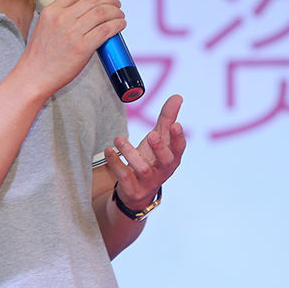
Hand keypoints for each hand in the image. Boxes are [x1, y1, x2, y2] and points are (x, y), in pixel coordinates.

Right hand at [22, 0, 124, 96]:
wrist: (34, 76)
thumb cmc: (39, 55)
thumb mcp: (44, 26)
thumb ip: (60, 15)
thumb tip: (83, 10)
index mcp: (52, 11)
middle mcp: (62, 18)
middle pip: (94, 0)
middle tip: (116, 3)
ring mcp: (72, 33)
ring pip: (102, 13)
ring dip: (116, 12)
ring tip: (120, 15)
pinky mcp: (82, 48)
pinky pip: (105, 30)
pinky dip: (117, 25)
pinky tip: (120, 25)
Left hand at [105, 94, 185, 208]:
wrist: (138, 191)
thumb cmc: (151, 159)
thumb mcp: (159, 139)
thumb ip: (167, 118)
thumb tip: (177, 97)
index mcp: (173, 157)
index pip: (179, 147)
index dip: (178, 137)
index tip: (176, 124)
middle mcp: (164, 170)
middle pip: (166, 160)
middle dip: (159, 147)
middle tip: (152, 134)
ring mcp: (149, 182)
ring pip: (143, 168)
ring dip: (130, 153)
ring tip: (119, 139)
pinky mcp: (134, 189)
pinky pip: (125, 176)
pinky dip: (116, 163)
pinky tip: (109, 151)